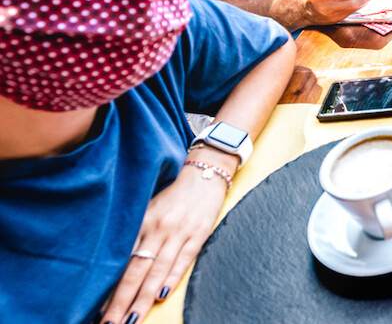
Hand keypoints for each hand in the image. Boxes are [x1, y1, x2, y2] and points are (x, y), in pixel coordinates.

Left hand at [98, 161, 229, 323]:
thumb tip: (116, 265)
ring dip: (142, 299)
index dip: (109, 288)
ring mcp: (178, 232)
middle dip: (121, 302)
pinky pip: (182, 261)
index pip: (120, 260)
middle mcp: (157, 227)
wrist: (206, 170)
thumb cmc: (174, 192)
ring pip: (156, 272)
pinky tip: (159, 298)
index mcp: (141, 220)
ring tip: (131, 320)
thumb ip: (135, 232)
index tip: (97, 311)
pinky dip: (170, 280)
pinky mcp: (199, 234)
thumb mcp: (149, 207)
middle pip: (135, 271)